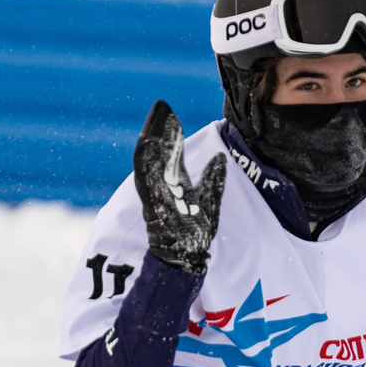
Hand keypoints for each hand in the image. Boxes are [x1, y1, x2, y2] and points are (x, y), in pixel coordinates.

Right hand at [132, 100, 223, 272]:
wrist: (186, 260)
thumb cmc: (195, 234)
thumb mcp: (210, 201)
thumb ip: (213, 179)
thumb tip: (220, 156)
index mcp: (172, 184)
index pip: (168, 152)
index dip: (170, 134)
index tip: (171, 114)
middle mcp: (160, 186)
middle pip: (156, 152)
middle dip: (158, 129)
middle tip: (162, 107)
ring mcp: (155, 195)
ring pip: (147, 161)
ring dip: (150, 139)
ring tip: (155, 118)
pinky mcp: (152, 204)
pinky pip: (145, 180)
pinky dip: (145, 162)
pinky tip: (148, 144)